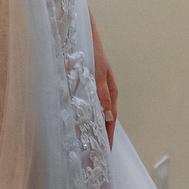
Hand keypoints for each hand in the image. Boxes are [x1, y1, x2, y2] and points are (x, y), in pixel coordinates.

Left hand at [90, 14, 117, 147]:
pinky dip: (83, 117)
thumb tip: (108, 115)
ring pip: (94, 113)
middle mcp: (104, 93)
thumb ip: (101, 93)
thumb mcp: (98, 73)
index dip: (109, 136)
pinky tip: (76, 124)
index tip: (106, 152)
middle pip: (104, 119)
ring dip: (91, 128)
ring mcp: (95, 90)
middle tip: (95, 155)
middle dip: (101, 136)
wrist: (82, 33)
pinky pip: (86, 106)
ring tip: (86, 145)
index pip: (111, 119)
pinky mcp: (85, 86)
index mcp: (111, 91)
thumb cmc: (92, 51)